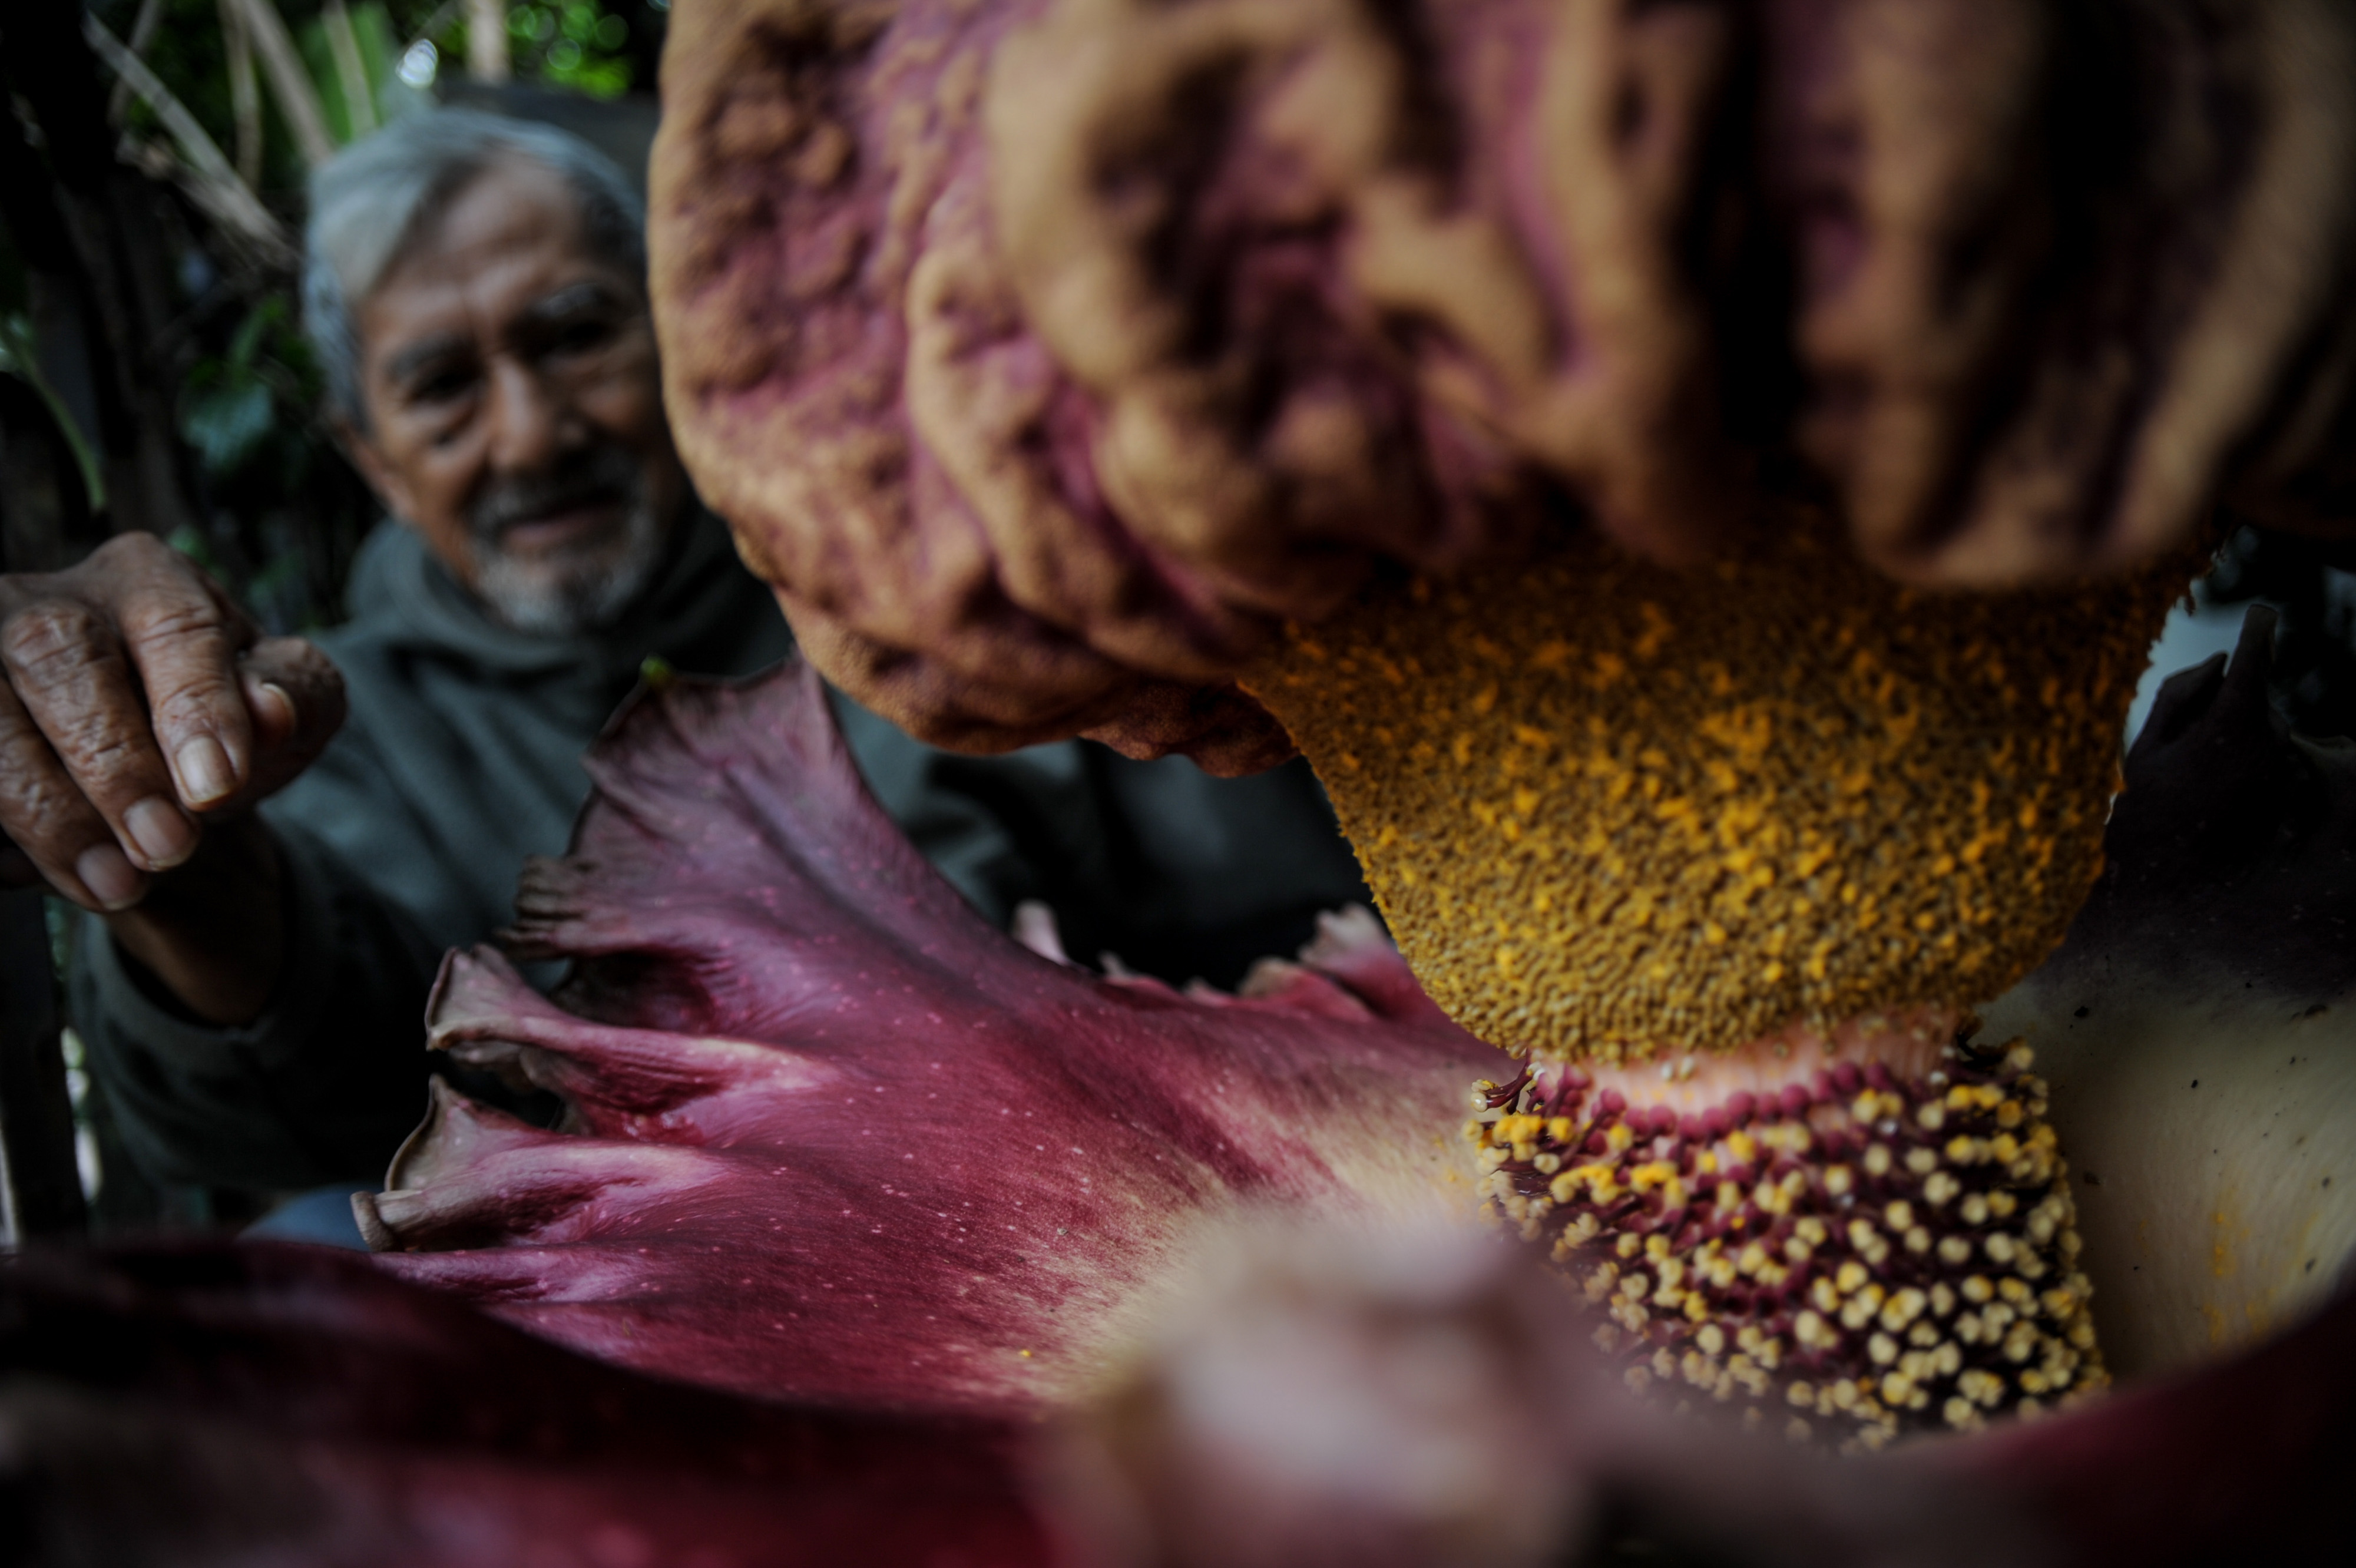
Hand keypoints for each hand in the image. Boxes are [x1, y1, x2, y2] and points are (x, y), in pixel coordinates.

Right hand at [0, 533, 343, 1020]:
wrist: (158, 767)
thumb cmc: (221, 722)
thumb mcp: (285, 706)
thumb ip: (293, 698)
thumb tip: (273, 711)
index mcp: (149, 579)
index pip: (174, 625)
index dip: (195, 706)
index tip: (216, 786)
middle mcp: (49, 599)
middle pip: (60, 656)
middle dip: (114, 765)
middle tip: (167, 846)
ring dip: (44, 807)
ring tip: (112, 882)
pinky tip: (28, 871)